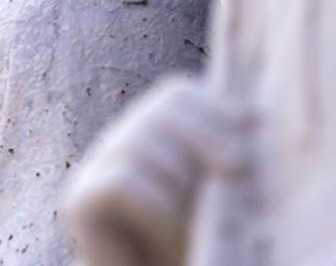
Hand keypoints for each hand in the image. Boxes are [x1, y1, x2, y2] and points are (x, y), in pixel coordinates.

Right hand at [64, 77, 250, 265]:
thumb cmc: (198, 244)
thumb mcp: (219, 193)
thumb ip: (225, 154)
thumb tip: (255, 115)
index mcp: (152, 131)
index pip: (177, 92)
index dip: (215, 107)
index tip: (253, 131)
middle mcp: (118, 141)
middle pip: (159, 110)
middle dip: (205, 135)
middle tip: (239, 169)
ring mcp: (93, 168)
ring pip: (139, 144)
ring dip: (183, 179)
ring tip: (204, 215)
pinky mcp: (81, 202)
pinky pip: (122, 182)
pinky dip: (157, 204)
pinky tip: (174, 228)